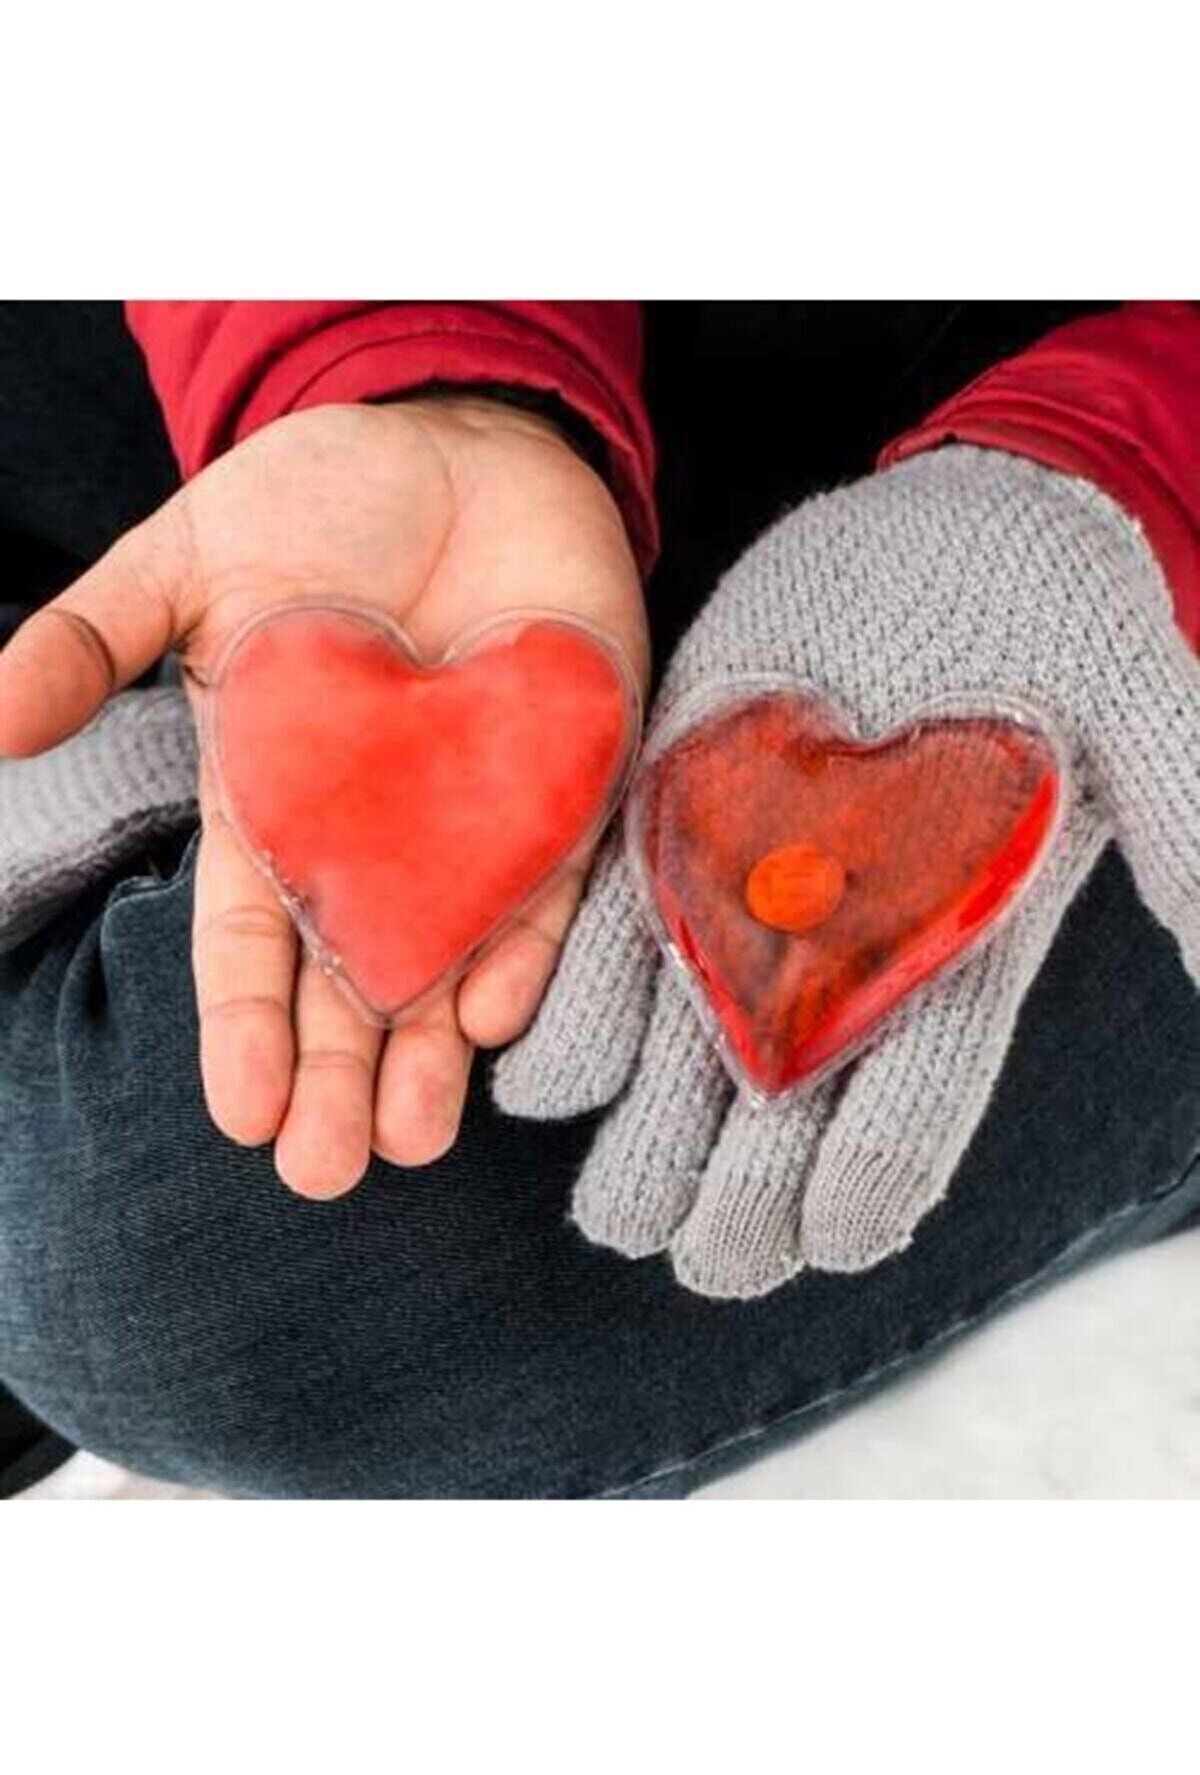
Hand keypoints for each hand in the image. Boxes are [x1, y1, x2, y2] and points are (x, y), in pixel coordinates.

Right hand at [0, 397, 647, 1196]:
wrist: (459, 438)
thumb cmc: (315, 500)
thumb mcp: (184, 560)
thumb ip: (92, 639)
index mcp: (272, 803)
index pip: (250, 936)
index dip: (243, 1024)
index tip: (239, 1109)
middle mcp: (371, 835)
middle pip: (349, 976)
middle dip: (335, 1075)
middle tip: (323, 1172)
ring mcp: (470, 817)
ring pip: (448, 959)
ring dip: (430, 1053)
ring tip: (411, 1141)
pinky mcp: (563, 783)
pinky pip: (548, 883)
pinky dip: (527, 946)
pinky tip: (497, 1013)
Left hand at [495, 446, 1199, 1296]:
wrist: (956, 529)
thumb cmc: (1053, 610)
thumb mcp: (1134, 698)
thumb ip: (1182, 825)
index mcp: (954, 946)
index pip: (919, 1097)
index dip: (871, 1183)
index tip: (827, 1244)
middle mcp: (850, 948)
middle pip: (793, 1108)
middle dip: (743, 1194)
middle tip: (698, 1259)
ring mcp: (761, 896)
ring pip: (697, 1055)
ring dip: (653, 1139)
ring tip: (614, 1215)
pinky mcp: (685, 830)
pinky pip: (627, 947)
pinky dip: (585, 1018)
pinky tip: (546, 1082)